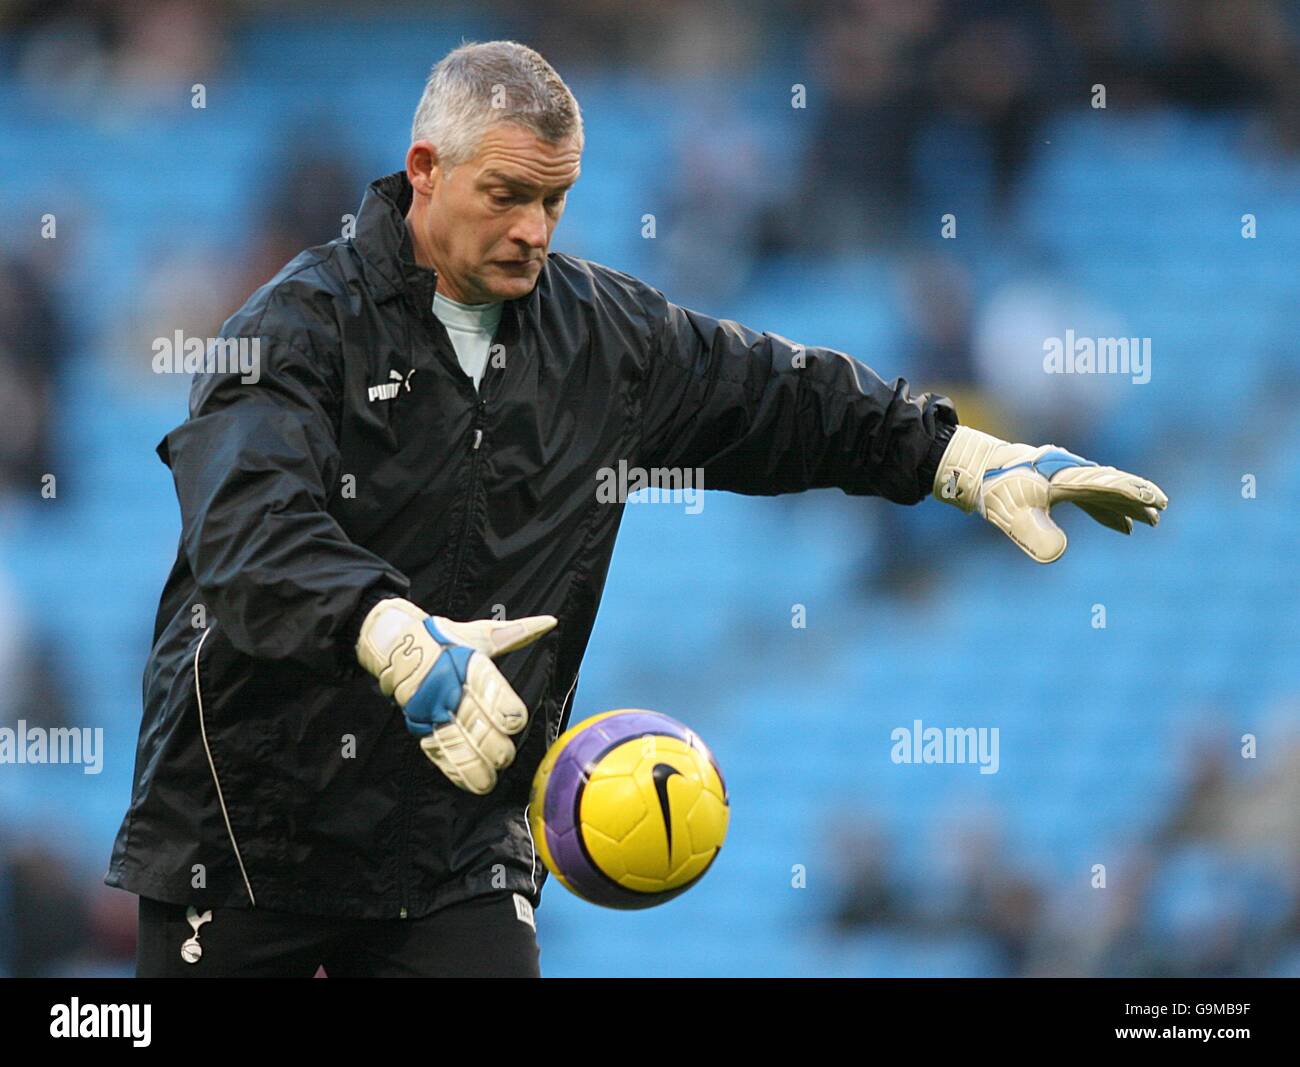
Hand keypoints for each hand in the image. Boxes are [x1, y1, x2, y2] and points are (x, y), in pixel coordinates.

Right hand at [356, 598, 556, 793]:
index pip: (490, 690)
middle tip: (506, 756)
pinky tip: (469, 783)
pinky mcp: (421, 727)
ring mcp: (433, 711)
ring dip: (474, 765)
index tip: (516, 721)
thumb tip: (550, 622)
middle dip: (494, 745)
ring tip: (489, 780)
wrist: (399, 648)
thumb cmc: (446, 643)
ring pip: (456, 743)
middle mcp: (450, 689)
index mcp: (468, 665)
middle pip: (475, 724)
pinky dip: (454, 770)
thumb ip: (516, 633)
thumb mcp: (479, 635)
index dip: (505, 709)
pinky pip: (438, 752)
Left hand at [932, 426, 1167, 562]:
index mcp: (1068, 477)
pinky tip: (1120, 527)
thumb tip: (1058, 555)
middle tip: (1161, 512)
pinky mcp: (1056, 485)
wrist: (973, 467)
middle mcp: (1071, 473)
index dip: (1134, 494)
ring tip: (1149, 522)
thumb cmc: (995, 488)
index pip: (1109, 485)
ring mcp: (1064, 477)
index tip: (1157, 501)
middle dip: (1137, 500)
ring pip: (1104, 492)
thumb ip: (1034, 532)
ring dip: (1126, 507)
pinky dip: (1108, 511)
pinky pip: (1091, 498)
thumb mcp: (1012, 513)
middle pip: (1112, 486)